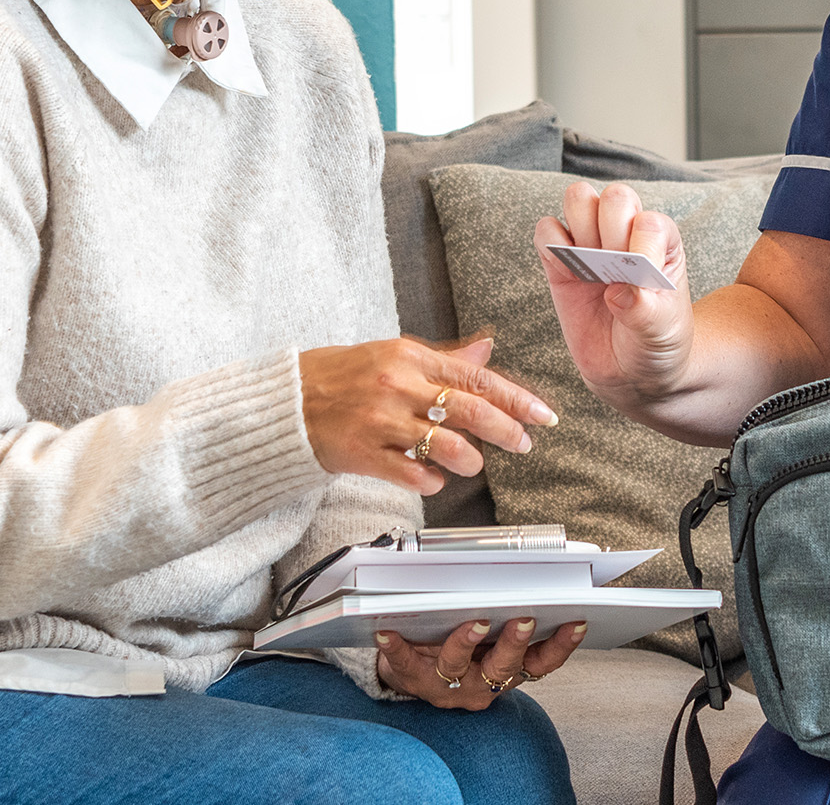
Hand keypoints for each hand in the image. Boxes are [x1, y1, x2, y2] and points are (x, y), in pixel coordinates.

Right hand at [297, 336, 558, 495]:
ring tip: (473, 464)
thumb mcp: (394, 355)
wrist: (286, 402)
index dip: (516, 398)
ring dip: (470, 460)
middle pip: (470, 410)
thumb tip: (486, 349)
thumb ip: (444, 359)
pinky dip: (432, 481)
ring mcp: (382, 421)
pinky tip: (434, 479)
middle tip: (524, 443)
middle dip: (507, 430)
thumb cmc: (342, 375)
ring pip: (447, 446)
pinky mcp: (364, 454)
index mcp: (410, 358)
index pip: (476, 378)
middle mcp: (399, 386)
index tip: (542, 415)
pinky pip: (413, 474)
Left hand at [374, 617, 587, 708]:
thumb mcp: (495, 639)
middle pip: (503, 667)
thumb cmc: (461, 642)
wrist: (416, 672)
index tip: (576, 620)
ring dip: (466, 643)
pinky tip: (388, 628)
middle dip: (515, 642)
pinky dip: (396, 646)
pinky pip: (404, 665)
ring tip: (472, 622)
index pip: (543, 662)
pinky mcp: (413, 681)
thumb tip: (532, 574)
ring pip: (459, 667)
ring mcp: (448, 687)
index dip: (562, 645)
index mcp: (509, 671)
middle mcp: (483, 685)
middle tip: (524, 619)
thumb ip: (512, 614)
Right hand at [533, 182, 694, 409]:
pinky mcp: (561, 261)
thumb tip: (620, 292)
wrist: (632, 373)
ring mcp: (592, 243)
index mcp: (662, 242)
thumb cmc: (657, 343)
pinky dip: (551, 247)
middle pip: (614, 197)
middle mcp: (628, 232)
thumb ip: (646, 311)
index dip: (640, 246)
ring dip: (581, 231)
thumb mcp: (662, 332)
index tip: (641, 281)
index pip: (648, 220)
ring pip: (578, 199)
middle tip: (613, 272)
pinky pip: (546, 230)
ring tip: (590, 271)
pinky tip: (567, 276)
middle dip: (610, 232)